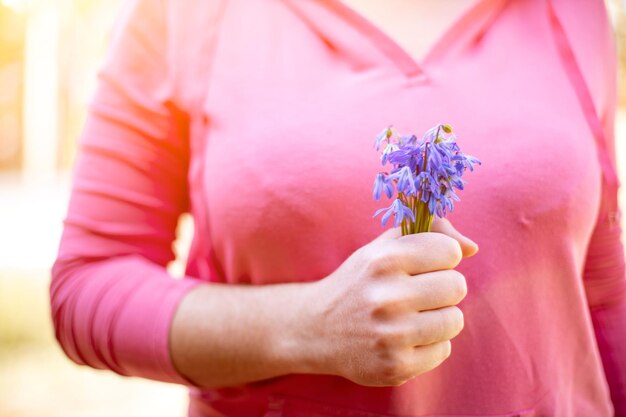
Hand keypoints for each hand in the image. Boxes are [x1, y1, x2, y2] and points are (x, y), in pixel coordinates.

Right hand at [299, 218, 477, 386]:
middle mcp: (387, 297)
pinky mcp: (396, 366)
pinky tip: (406, 339)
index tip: (424, 265)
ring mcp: (391, 335)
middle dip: (443, 287)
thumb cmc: (359, 282)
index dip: (441, 257)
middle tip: (419, 293)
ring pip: (455, 320)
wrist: (316, 329)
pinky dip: (430, 344)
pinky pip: (443, 350)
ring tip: (413, 316)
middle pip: (457, 285)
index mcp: (383, 260)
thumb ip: (429, 232)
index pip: (449, 251)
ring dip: (440, 317)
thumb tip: (472, 246)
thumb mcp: (382, 248)